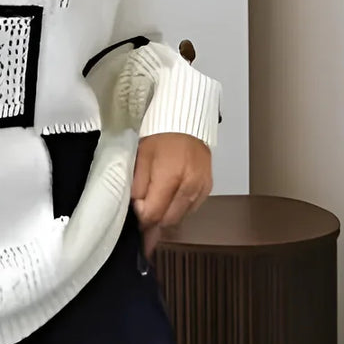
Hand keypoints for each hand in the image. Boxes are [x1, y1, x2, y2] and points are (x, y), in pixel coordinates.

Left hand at [132, 132, 212, 259]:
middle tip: (142, 221)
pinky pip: (192, 209)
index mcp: (170, 177)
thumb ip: (138, 186)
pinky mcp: (208, 187)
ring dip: (166, 217)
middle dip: (154, 223)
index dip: (142, 221)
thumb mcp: (140, 157)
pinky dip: (179, 209)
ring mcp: (201, 188)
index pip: (154, 214)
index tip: (134, 221)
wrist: (186, 120)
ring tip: (155, 210)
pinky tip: (170, 202)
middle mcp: (189, 186)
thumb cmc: (159, 135)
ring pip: (181, 217)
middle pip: (168, 220)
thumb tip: (138, 211)